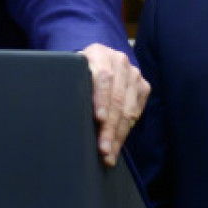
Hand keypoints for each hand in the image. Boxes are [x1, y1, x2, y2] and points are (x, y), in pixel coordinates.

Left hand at [79, 43, 148, 166]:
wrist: (98, 60)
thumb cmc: (80, 71)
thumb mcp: (73, 71)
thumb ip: (72, 83)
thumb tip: (64, 107)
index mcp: (98, 54)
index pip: (103, 78)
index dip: (101, 99)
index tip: (99, 119)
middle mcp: (119, 61)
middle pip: (117, 98)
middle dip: (110, 127)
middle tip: (103, 149)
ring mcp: (134, 73)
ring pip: (128, 108)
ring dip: (118, 134)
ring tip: (110, 153)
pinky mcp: (143, 85)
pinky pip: (137, 111)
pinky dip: (127, 129)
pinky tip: (118, 143)